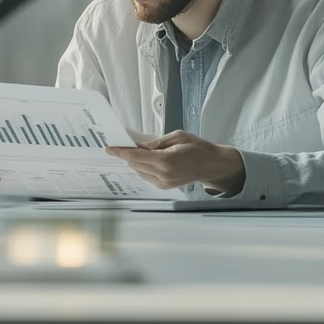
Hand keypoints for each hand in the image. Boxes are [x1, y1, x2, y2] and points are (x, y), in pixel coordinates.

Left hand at [105, 130, 245, 193]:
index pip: (136, 157)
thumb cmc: (198, 147)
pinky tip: (144, 159)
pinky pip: (147, 176)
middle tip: (122, 144)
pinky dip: (142, 167)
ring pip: (139, 172)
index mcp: (166, 161)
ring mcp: (164, 183)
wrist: (213, 165)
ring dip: (134, 162)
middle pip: (135, 165)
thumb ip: (156, 142)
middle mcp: (163, 174)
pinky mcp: (166, 186)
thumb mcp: (177, 136)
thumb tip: (140, 146)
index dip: (120, 152)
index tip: (109, 149)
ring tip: (133, 150)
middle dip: (127, 155)